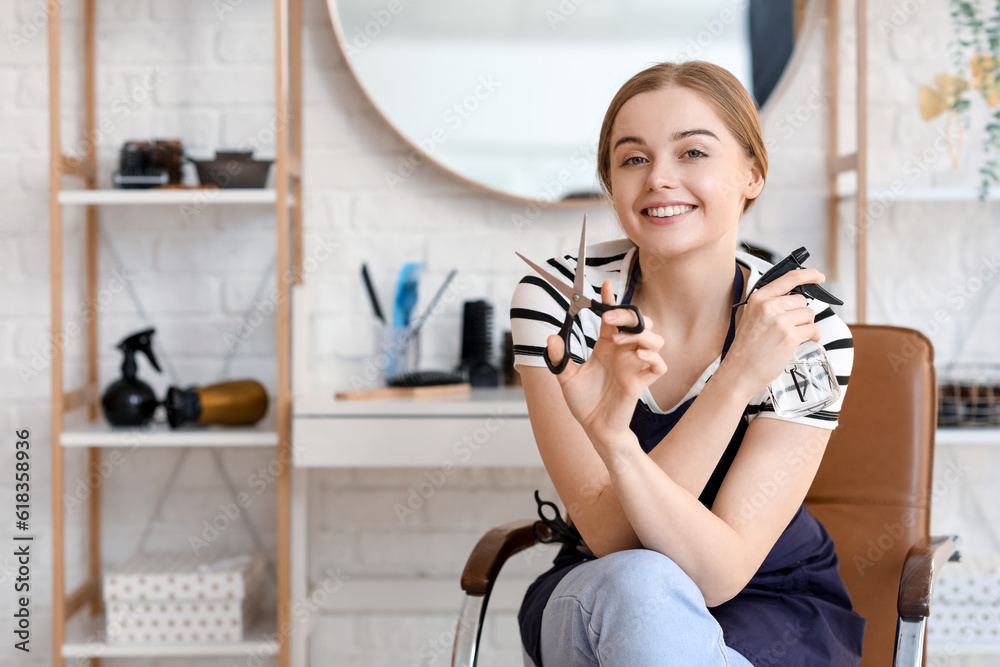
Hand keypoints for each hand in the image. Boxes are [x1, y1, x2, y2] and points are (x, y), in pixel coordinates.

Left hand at [546, 281, 666, 447]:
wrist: (593, 427)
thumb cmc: (583, 402)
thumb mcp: (566, 377)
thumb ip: (560, 357)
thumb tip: (551, 337)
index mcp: (606, 346)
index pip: (613, 317)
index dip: (611, 301)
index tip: (606, 287)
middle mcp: (623, 352)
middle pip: (639, 321)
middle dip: (629, 314)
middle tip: (610, 319)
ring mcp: (634, 366)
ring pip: (655, 338)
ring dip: (640, 334)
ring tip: (620, 340)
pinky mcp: (641, 382)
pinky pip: (659, 365)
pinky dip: (653, 356)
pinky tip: (638, 353)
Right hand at [721, 267, 824, 398]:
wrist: (739, 372)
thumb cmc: (746, 348)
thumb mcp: (752, 317)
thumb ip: (770, 305)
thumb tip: (796, 299)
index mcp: (758, 298)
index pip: (789, 278)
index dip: (808, 275)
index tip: (818, 276)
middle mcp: (768, 306)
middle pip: (801, 300)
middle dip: (800, 314)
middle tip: (789, 328)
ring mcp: (780, 321)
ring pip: (809, 314)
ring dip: (806, 326)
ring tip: (791, 337)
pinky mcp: (790, 337)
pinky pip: (813, 329)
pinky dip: (813, 336)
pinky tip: (803, 342)